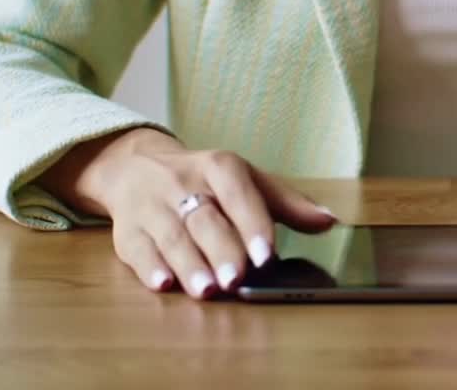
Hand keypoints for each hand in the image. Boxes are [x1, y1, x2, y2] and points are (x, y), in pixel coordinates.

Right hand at [38, 128, 336, 299]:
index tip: (267, 254)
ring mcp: (152, 206)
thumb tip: (329, 221)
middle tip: (237, 280)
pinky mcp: (127, 229)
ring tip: (207, 289)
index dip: (253, 224)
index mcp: (219, 166)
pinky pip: (136, 248)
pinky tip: (162, 283)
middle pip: (204, 219)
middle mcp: (183, 182)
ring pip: (171, 236)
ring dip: (190, 265)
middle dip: (222, 251)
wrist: (135, 166)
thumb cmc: (204, 181)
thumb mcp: (248, 182)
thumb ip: (288, 204)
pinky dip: (149, 267)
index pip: (239, 194)